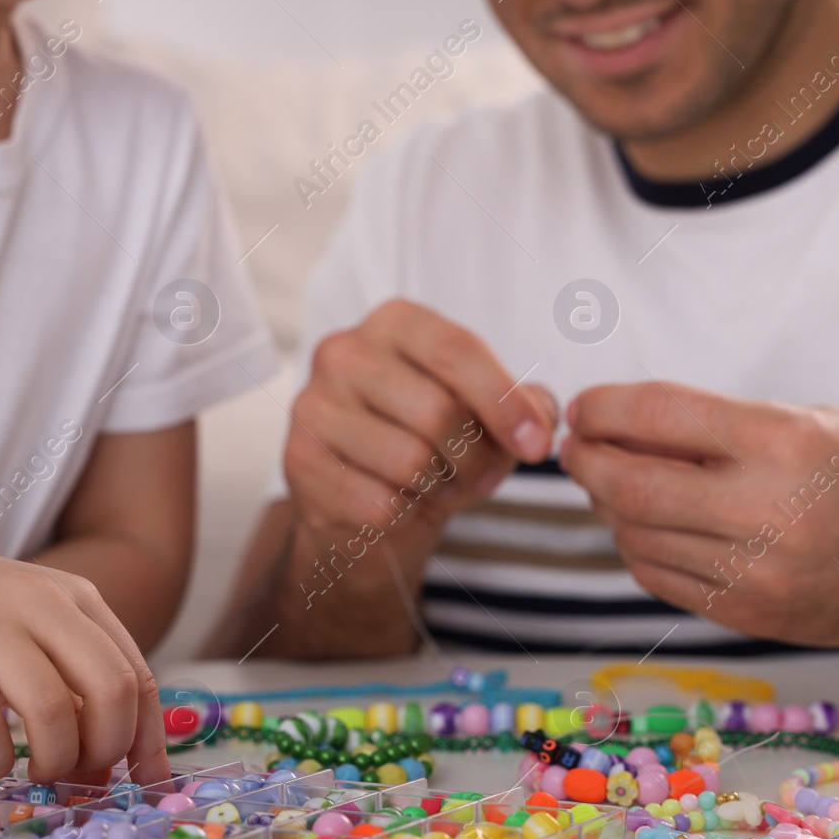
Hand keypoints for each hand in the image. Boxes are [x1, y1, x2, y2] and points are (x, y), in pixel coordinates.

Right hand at [0, 528, 165, 784]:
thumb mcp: (32, 620)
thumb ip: (73, 672)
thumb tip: (114, 757)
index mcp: (76, 597)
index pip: (138, 675)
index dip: (146, 739)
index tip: (143, 781)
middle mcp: (41, 604)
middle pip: (111, 692)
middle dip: (106, 750)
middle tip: (80, 774)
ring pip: (54, 712)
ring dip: (53, 761)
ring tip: (33, 770)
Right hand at [286, 299, 556, 551]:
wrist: (362, 507)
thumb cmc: (428, 446)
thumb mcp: (482, 416)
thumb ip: (524, 408)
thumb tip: (541, 421)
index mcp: (394, 323)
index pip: (457, 351)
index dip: (505, 403)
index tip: (536, 445)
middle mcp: (343, 352)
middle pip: (438, 411)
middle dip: (475, 458)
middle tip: (478, 475)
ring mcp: (312, 406)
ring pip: (409, 460)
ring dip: (441, 489)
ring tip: (437, 487)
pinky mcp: (298, 461)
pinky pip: (379, 502)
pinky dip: (403, 515)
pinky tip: (397, 504)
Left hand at [558, 380, 838, 646]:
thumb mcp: (806, 421)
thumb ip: (716, 424)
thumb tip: (615, 424)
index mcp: (783, 441)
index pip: (657, 414)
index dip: (602, 409)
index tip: (583, 407)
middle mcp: (768, 509)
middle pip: (629, 486)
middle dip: (586, 462)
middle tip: (576, 448)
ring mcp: (758, 572)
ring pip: (636, 536)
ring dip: (607, 507)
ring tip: (611, 484)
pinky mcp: (751, 616)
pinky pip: (660, 578)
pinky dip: (638, 547)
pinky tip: (645, 526)